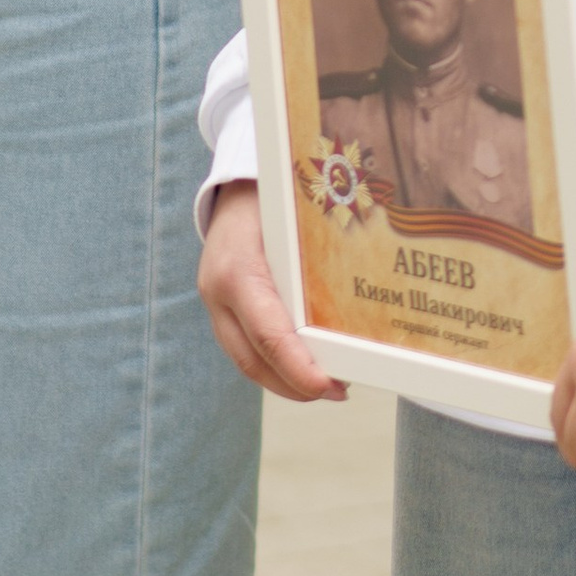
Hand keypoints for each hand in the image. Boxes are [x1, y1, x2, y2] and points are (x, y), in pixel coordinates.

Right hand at [198, 180, 344, 402]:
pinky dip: (274, 363)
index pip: (269, 335)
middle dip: (296, 385)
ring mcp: (213, 302)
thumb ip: (316, 264)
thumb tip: (361, 309)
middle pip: (254, 361)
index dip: (298, 369)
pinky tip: (304, 365)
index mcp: (237, 270)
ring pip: (247, 360)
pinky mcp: (219, 308)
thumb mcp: (296, 222)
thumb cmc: (273, 195)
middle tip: (338, 392)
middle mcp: (217, 292)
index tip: (329, 387)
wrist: (235, 183)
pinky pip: (245, 347)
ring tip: (327, 385)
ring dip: (285, 380)